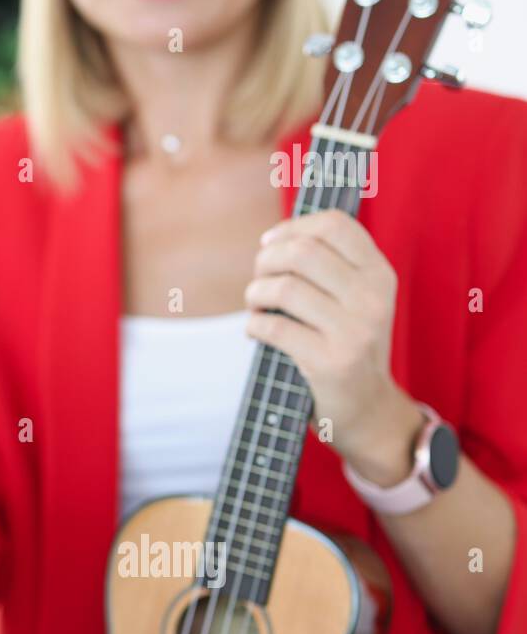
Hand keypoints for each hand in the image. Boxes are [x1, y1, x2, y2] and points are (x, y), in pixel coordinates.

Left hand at [244, 209, 423, 485]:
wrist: (367, 408)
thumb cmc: (347, 344)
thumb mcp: (355, 300)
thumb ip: (329, 267)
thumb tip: (274, 238)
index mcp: (379, 274)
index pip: (334, 225)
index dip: (292, 227)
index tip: (270, 243)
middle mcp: (372, 298)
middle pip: (302, 251)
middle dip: (265, 261)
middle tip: (259, 279)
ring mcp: (354, 331)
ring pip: (283, 288)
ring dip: (255, 295)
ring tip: (256, 307)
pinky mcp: (330, 362)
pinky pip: (273, 327)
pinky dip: (253, 326)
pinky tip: (257, 331)